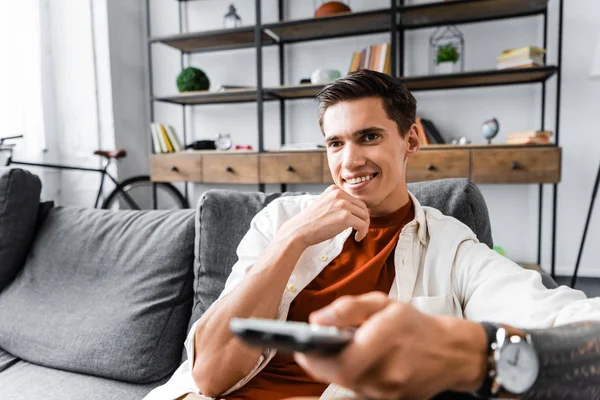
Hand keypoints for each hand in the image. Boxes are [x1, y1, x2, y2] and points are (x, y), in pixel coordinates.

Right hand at [277, 185, 369, 248]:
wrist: (299, 230)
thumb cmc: (311, 222)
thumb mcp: (325, 204)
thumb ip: (338, 203)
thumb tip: (356, 211)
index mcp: (334, 189)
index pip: (355, 200)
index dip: (357, 212)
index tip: (354, 222)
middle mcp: (339, 194)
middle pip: (362, 207)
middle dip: (363, 219)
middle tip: (359, 230)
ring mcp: (343, 204)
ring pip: (364, 215)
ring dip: (364, 227)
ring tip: (358, 234)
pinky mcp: (345, 216)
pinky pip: (362, 225)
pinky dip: (363, 232)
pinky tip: (357, 238)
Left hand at [294, 292, 487, 399]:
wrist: (450, 352)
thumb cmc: (413, 325)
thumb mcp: (382, 304)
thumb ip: (348, 308)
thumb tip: (316, 319)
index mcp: (386, 340)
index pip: (339, 361)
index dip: (314, 356)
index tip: (300, 345)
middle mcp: (388, 372)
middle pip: (339, 377)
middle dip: (318, 364)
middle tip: (307, 349)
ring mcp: (390, 393)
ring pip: (347, 386)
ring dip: (332, 371)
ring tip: (325, 355)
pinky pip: (358, 394)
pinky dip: (346, 381)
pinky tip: (341, 368)